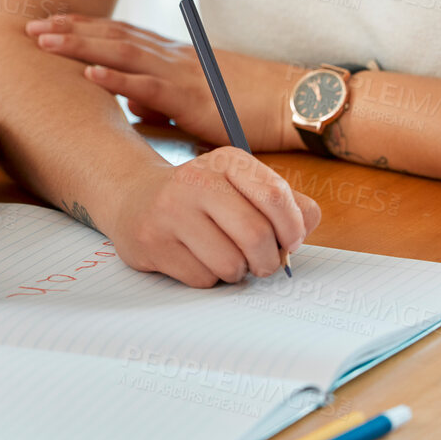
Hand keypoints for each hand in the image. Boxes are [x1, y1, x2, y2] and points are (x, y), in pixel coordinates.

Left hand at [25, 13, 302, 150]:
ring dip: (79, 46)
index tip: (52, 23)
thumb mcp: (199, 99)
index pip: (121, 32)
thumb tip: (131, 104)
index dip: (85, 27)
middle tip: (30, 28)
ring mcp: (181, 73)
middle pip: (112, 35)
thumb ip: (162, 100)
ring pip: (121, 52)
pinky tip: (88, 74)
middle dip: (69, 30)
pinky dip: (115, 78)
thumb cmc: (252, 105)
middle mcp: (173, 56)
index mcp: (175, 54)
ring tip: (45, 42)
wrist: (292, 102)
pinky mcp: (191, 98)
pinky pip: (146, 85)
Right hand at [106, 146, 322, 287]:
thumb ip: (285, 202)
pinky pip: (202, 278)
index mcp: (227, 161)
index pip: (276, 195)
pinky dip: (208, 277)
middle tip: (262, 263)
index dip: (292, 228)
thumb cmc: (203, 198)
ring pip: (230, 263)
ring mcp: (170, 210)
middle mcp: (196, 179)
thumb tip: (305, 227)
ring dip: (237, 272)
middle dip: (268, 260)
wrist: (135, 198)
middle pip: (256, 234)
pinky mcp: (152, 241)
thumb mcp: (242, 186)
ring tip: (225, 258)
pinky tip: (195, 258)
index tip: (290, 241)